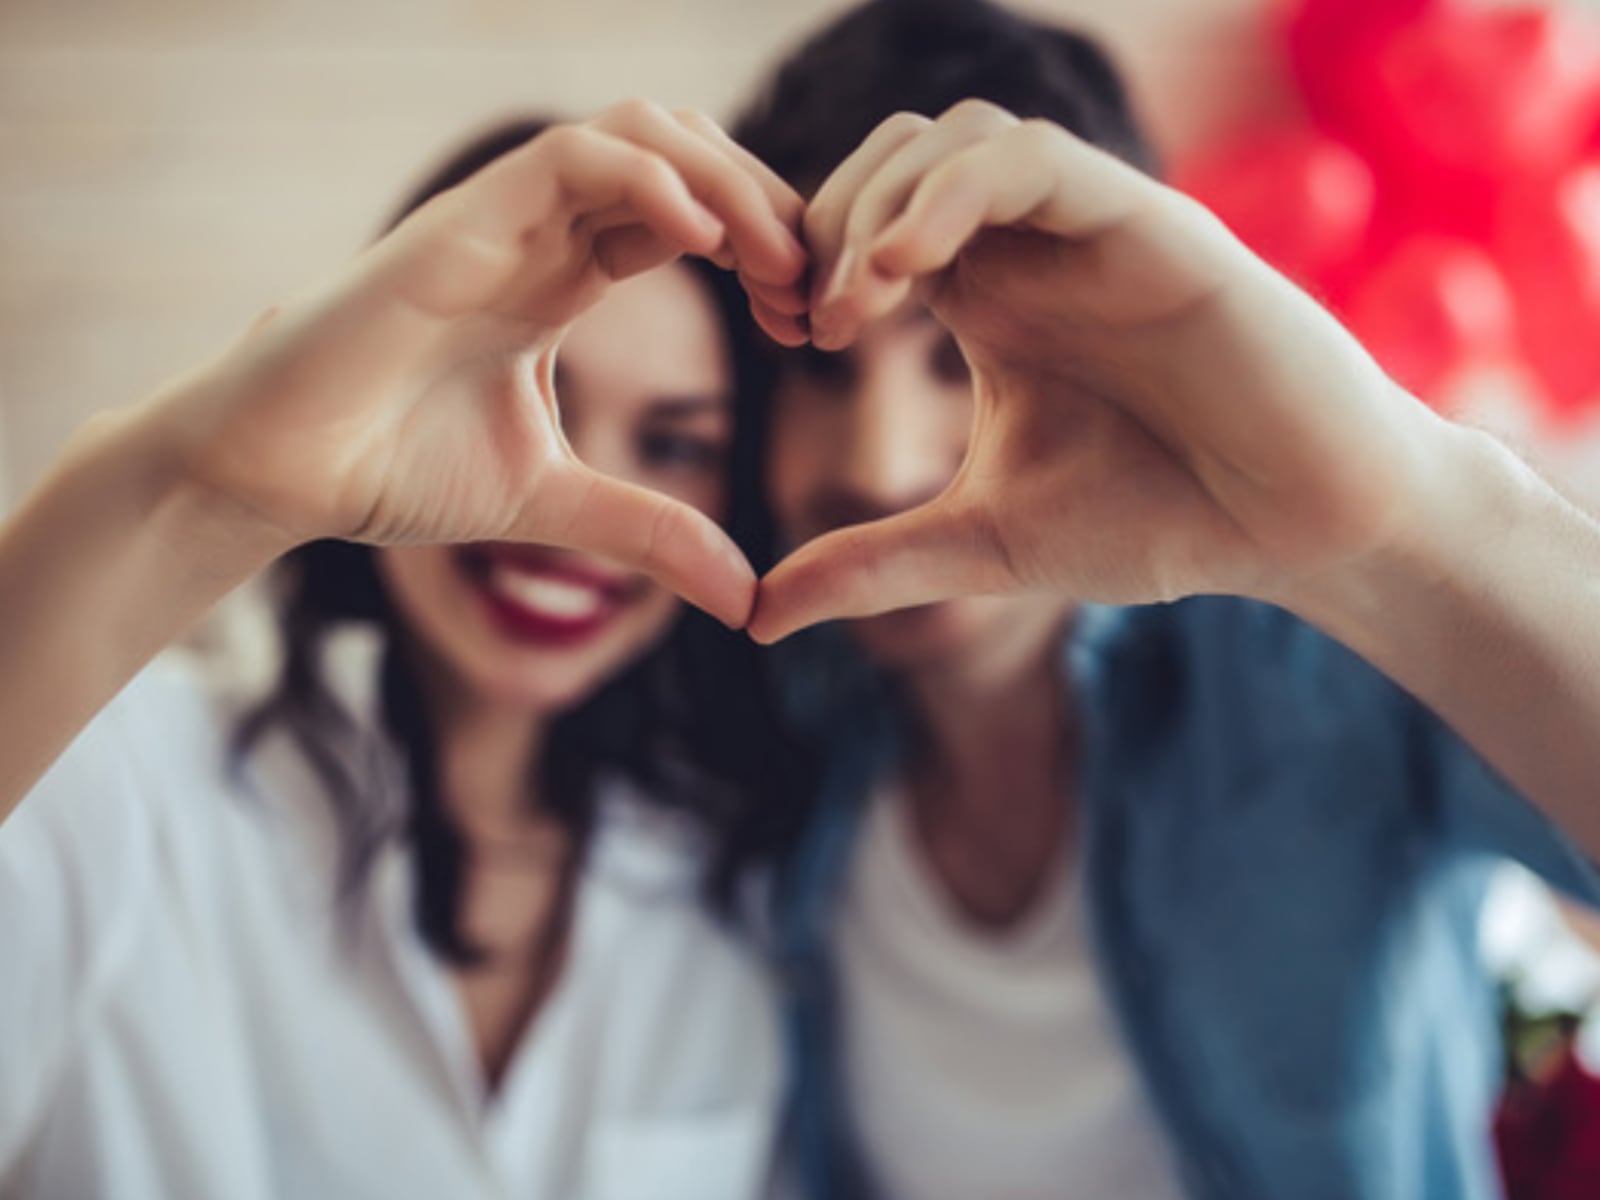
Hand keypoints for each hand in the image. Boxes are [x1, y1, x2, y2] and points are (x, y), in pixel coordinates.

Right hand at [158, 101, 807, 626]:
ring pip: (639, 132)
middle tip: (813, 290)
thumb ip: (650, 533)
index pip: (690, 218)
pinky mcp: (461, 222)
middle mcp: (540, 233)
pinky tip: (706, 243)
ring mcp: (501, 218)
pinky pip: (572, 158)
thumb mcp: (555, 503)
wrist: (278, 477)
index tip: (809, 323)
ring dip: (726, 183)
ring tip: (776, 264)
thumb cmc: (392, 472)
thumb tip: (746, 599)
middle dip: (765, 206)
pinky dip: (652, 182)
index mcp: (562, 277)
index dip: (763, 252)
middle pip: (683, 156)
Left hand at [750, 100, 1445, 641]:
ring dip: (877, 201)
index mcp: (987, 300)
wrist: (1297, 529)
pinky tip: (904, 270)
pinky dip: (952, 194)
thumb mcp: (982, 545)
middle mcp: (1030, 248)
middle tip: (798, 319)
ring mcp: (1088, 227)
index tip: (778, 333)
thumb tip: (751, 619)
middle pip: (890, 160)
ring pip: (953, 137)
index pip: (866, 224)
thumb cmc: (1158, 522)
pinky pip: (1031, 160)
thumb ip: (871, 566)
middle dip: (822, 220)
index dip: (804, 256)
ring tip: (846, 306)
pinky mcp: (1147, 223)